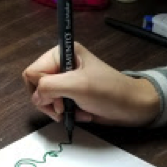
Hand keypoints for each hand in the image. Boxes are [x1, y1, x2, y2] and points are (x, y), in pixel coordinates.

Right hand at [22, 43, 159, 125]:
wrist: (133, 107)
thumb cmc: (108, 92)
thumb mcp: (77, 86)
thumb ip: (50, 87)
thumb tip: (36, 97)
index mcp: (63, 52)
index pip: (32, 72)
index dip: (41, 89)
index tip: (58, 99)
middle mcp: (63, 64)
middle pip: (36, 85)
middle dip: (49, 101)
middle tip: (64, 109)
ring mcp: (67, 80)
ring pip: (45, 98)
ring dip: (59, 109)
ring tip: (75, 112)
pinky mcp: (72, 94)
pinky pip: (57, 105)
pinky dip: (68, 113)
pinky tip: (83, 114)